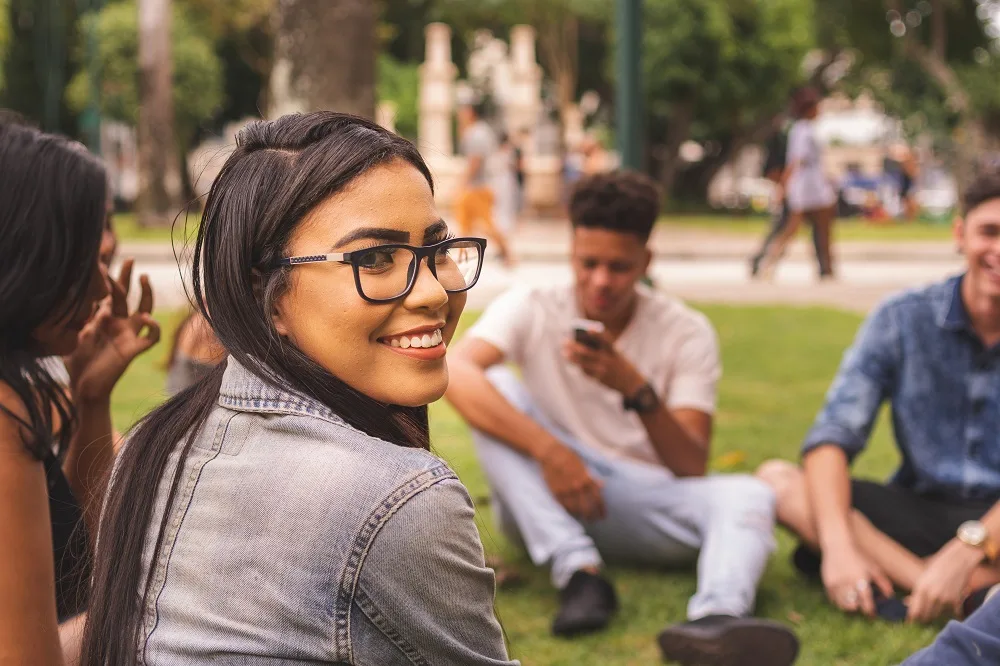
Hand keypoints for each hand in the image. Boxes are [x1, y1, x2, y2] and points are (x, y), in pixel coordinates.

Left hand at [65, 259, 160, 400]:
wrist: (84, 387)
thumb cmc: (78, 363)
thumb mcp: (73, 333)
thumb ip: (78, 316)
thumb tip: (77, 296)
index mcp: (105, 319)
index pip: (110, 294)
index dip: (109, 278)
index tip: (102, 262)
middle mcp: (119, 324)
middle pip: (128, 296)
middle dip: (128, 277)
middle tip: (129, 259)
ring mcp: (128, 335)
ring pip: (145, 310)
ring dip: (146, 294)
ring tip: (144, 278)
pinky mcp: (134, 349)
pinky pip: (151, 337)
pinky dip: (153, 328)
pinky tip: (148, 319)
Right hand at [536, 442, 605, 521]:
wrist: (552, 454)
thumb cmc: (569, 457)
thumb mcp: (584, 466)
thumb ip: (592, 477)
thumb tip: (602, 484)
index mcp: (587, 480)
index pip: (597, 499)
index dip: (601, 509)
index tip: (603, 516)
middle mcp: (578, 487)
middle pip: (587, 507)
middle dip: (592, 516)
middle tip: (593, 520)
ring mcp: (567, 491)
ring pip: (575, 509)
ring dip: (580, 515)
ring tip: (583, 518)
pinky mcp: (556, 492)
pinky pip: (564, 506)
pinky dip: (569, 511)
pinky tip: (572, 513)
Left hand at [562, 331, 644, 397]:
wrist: (631, 383)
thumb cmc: (620, 364)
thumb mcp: (615, 354)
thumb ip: (600, 349)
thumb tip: (580, 344)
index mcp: (614, 351)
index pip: (606, 340)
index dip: (597, 334)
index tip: (588, 328)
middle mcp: (608, 360)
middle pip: (588, 352)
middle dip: (575, 346)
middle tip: (565, 342)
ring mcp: (603, 370)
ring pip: (583, 363)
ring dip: (572, 358)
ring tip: (565, 353)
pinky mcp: (599, 379)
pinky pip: (586, 372)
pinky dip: (579, 366)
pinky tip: (573, 362)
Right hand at [821, 542, 892, 616]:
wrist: (837, 546)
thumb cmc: (858, 558)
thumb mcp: (873, 568)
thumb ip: (883, 583)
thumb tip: (889, 598)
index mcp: (861, 579)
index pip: (866, 602)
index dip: (870, 612)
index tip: (872, 614)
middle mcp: (847, 582)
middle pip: (852, 607)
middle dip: (858, 610)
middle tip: (861, 607)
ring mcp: (836, 583)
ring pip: (841, 605)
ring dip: (848, 606)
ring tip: (853, 603)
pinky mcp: (828, 583)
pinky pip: (833, 599)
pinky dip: (839, 601)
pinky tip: (844, 595)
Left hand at [906, 539, 982, 623]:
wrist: (959, 560)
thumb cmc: (939, 567)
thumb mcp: (924, 578)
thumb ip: (917, 592)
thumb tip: (907, 603)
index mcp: (921, 589)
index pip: (914, 612)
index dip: (912, 619)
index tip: (910, 622)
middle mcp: (932, 596)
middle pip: (925, 617)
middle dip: (922, 618)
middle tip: (921, 617)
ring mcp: (945, 600)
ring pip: (937, 616)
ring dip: (934, 614)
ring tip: (933, 608)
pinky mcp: (956, 602)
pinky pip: (950, 614)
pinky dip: (947, 612)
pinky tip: (946, 606)